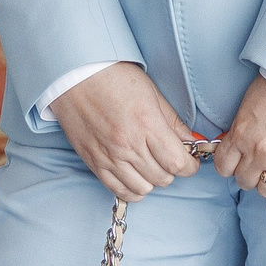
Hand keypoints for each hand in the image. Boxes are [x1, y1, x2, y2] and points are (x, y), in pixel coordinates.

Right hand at [53, 64, 206, 199]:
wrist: (74, 75)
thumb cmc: (113, 77)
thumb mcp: (151, 93)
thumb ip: (173, 122)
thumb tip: (191, 141)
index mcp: (146, 124)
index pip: (177, 163)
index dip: (190, 166)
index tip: (189, 161)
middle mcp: (128, 144)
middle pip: (163, 178)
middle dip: (172, 170)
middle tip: (169, 158)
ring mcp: (109, 156)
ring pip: (143, 189)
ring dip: (152, 180)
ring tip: (150, 166)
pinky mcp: (93, 162)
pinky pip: (118, 190)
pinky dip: (131, 189)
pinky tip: (135, 176)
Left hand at [212, 76, 265, 206]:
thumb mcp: (252, 101)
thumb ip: (243, 126)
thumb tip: (240, 141)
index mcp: (242, 133)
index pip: (224, 165)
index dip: (230, 166)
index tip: (238, 163)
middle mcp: (259, 152)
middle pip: (244, 180)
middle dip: (250, 175)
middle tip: (260, 167)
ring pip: (264, 191)